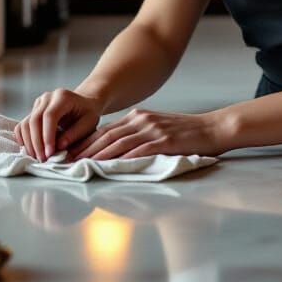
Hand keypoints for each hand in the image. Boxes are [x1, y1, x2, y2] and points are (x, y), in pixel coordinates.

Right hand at [14, 88, 106, 161]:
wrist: (83, 104)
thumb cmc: (87, 114)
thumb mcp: (89, 123)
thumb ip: (75, 134)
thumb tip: (58, 147)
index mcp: (63, 97)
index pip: (49, 116)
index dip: (47, 136)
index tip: (49, 153)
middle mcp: (47, 97)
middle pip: (34, 120)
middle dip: (37, 142)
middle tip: (43, 159)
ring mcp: (38, 103)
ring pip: (26, 123)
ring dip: (29, 143)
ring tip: (38, 158)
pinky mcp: (33, 111)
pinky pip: (22, 125)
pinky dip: (24, 138)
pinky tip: (30, 150)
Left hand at [65, 107, 231, 160]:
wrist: (213, 128)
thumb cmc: (187, 132)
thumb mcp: (158, 127)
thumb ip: (139, 134)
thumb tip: (118, 149)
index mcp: (139, 116)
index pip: (106, 130)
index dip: (86, 141)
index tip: (71, 152)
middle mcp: (142, 120)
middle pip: (107, 135)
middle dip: (85, 148)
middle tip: (68, 160)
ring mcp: (153, 129)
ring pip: (119, 142)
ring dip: (98, 154)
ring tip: (82, 164)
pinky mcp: (164, 140)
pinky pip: (139, 150)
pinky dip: (123, 158)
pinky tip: (111, 166)